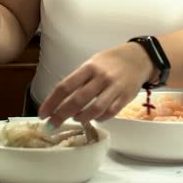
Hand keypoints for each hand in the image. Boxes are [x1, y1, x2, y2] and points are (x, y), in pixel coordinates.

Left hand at [38, 43, 152, 127]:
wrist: (139, 57)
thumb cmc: (112, 61)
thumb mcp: (93, 62)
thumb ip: (80, 79)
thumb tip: (62, 99)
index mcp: (89, 67)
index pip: (66, 86)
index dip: (52, 101)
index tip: (43, 113)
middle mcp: (101, 77)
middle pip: (77, 100)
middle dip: (61, 115)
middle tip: (51, 125)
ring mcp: (114, 88)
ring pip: (94, 109)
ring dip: (81, 118)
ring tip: (75, 119)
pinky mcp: (125, 97)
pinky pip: (110, 113)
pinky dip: (99, 118)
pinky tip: (94, 118)